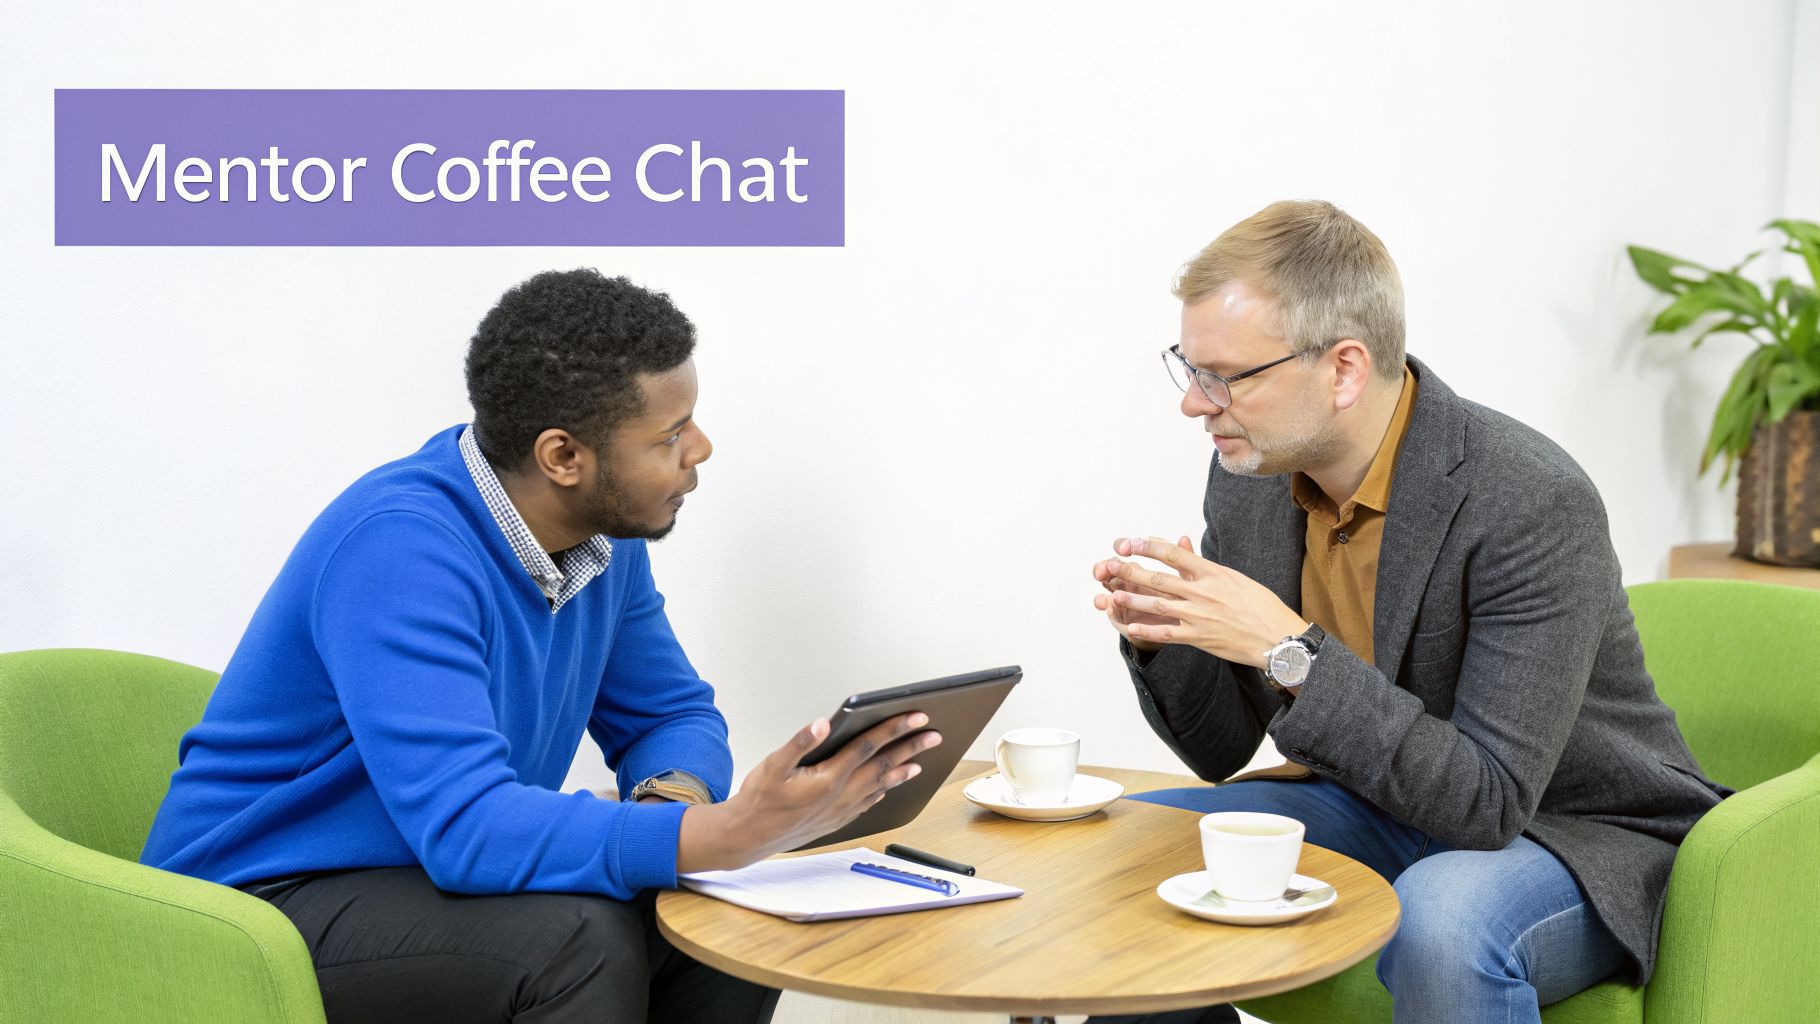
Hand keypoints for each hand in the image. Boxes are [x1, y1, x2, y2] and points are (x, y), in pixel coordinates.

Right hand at [676, 713, 940, 872]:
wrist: (749, 837)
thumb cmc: (759, 800)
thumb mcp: (772, 765)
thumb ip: (799, 742)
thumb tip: (821, 724)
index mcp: (828, 777)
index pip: (870, 746)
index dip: (895, 729)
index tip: (916, 717)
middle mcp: (840, 794)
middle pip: (883, 766)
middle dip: (911, 747)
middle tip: (934, 735)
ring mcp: (841, 810)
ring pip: (880, 787)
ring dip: (902, 772)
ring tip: (920, 762)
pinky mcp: (836, 820)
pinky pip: (867, 804)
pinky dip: (882, 792)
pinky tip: (887, 788)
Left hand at [1092, 535, 1308, 667]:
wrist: (1278, 636)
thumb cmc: (1260, 605)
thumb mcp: (1234, 577)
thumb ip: (1204, 565)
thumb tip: (1182, 545)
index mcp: (1212, 573)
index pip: (1173, 554)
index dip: (1147, 547)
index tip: (1129, 542)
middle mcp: (1202, 592)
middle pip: (1159, 578)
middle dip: (1131, 571)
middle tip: (1109, 565)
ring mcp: (1199, 615)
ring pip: (1157, 605)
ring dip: (1132, 600)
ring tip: (1112, 595)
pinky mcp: (1199, 638)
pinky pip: (1167, 633)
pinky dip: (1147, 631)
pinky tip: (1130, 628)